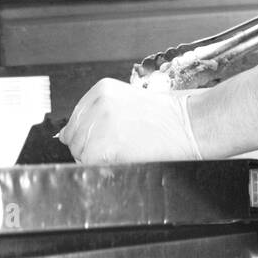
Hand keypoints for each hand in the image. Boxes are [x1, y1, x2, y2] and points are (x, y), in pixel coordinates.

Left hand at [59, 78, 203, 163]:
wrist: (190, 124)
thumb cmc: (167, 116)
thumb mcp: (129, 102)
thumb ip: (100, 113)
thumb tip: (67, 134)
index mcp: (101, 90)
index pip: (76, 119)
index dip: (90, 133)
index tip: (109, 137)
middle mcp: (96, 105)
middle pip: (74, 137)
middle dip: (92, 146)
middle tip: (121, 145)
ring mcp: (97, 126)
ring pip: (79, 153)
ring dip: (97, 158)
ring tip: (126, 149)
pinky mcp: (101, 149)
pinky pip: (88, 166)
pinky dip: (103, 167)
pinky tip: (125, 157)